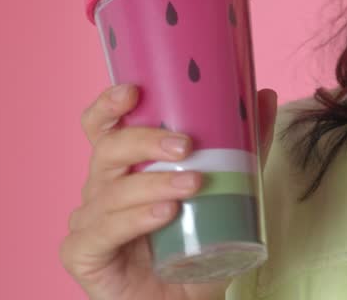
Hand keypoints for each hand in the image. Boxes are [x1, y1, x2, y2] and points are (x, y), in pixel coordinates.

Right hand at [59, 84, 278, 299]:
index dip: (109, 105)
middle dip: (145, 140)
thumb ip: (246, 149)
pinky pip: (102, 231)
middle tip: (186, 144)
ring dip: (154, 183)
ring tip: (193, 184)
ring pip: (112, 191)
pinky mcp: (83, 255)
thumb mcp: (229, 192)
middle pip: (108, 150)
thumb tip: (263, 95)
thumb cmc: (198, 245)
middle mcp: (101, 188)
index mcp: (126, 167)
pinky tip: (163, 214)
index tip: (133, 91)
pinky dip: (134, 219)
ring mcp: (88, 222)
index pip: (104, 127)